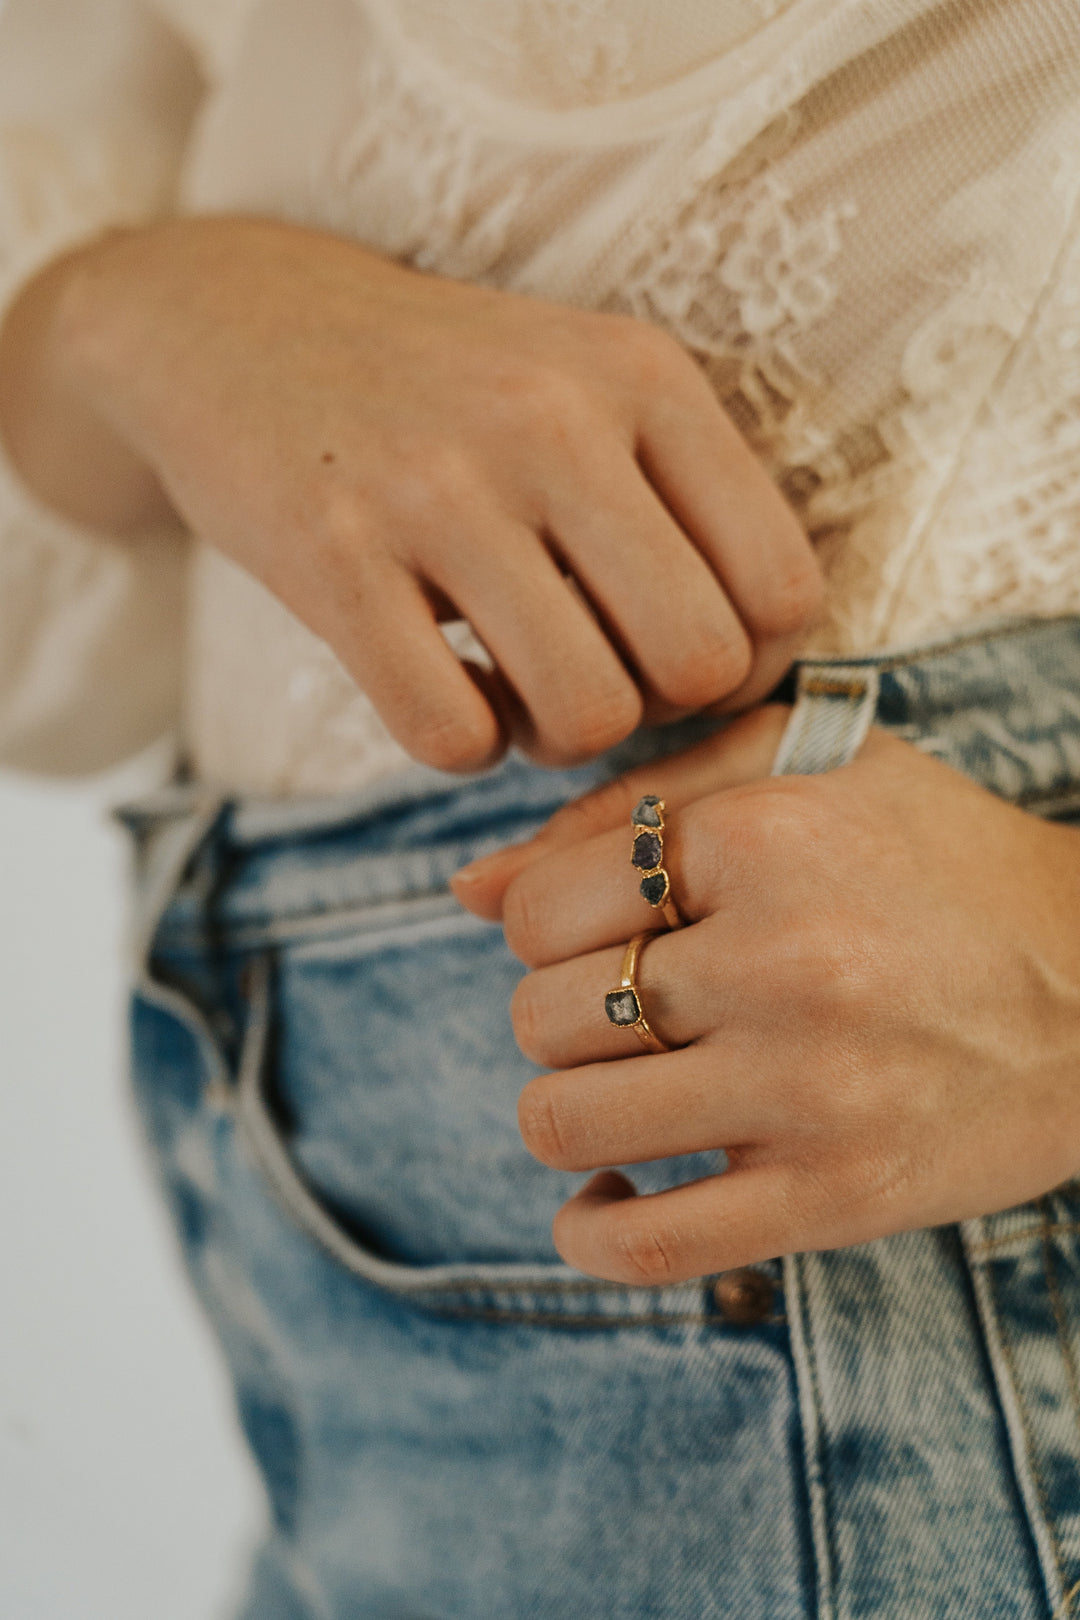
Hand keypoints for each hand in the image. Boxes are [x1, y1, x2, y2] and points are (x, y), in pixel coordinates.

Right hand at [1, 217, 820, 770]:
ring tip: (513, 685)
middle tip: (595, 673)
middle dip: (656, 709)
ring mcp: (437, 487)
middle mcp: (555, 422)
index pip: (785, 588)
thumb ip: (686, 499)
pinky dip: (460, 745)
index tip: (676, 652)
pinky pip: (451, 734)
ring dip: (556, 736)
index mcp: (645, 378)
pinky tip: (439, 687)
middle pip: (700, 665)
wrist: (238, 321)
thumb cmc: (449, 390)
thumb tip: (757, 668)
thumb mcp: (588, 384)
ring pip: (587, 714)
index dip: (749, 661)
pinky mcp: (330, 556)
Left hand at [452, 708, 1079, 1282]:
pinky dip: (593, 1230)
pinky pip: (645, 1244)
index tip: (607, 935)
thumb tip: (466, 887)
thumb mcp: (805, 767)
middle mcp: (782, 960)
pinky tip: (615, 1191)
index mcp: (764, 836)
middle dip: (561, 1012)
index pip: (535, 909)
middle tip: (630, 1007)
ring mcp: (808, 1088)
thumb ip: (627, 802)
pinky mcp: (834, 1195)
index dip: (545, 927)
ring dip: (570, 1110)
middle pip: (540, 1014)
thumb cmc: (940, 860)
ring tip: (623, 1089)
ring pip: (565, 1119)